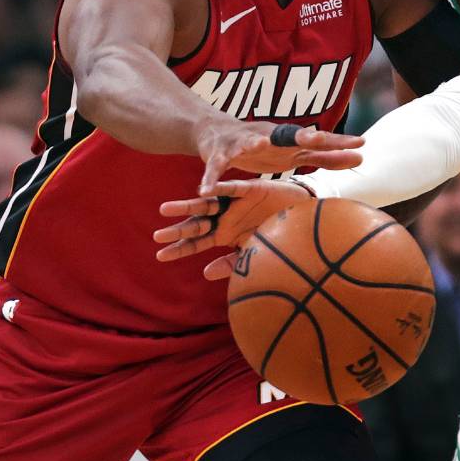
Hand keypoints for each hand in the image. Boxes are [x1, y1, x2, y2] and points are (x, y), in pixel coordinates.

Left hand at [155, 179, 313, 278]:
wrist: (302, 217)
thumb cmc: (277, 236)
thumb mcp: (253, 253)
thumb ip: (230, 263)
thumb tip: (205, 273)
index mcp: (224, 234)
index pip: (197, 243)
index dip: (180, 248)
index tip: (160, 255)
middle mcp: (225, 218)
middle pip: (196, 224)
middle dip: (177, 230)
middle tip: (157, 235)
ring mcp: (235, 203)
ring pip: (206, 204)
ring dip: (187, 206)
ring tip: (165, 209)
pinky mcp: (249, 189)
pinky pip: (232, 188)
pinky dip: (219, 188)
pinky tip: (203, 189)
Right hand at [195, 121, 362, 192]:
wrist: (216, 132)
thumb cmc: (263, 146)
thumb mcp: (295, 152)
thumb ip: (326, 156)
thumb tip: (361, 157)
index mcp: (287, 139)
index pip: (318, 140)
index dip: (338, 142)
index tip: (361, 143)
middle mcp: (267, 136)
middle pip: (288, 134)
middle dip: (303, 135)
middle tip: (318, 137)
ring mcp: (241, 143)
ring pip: (247, 142)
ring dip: (252, 142)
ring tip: (259, 143)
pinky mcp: (217, 154)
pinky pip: (215, 168)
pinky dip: (211, 178)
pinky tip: (206, 190)